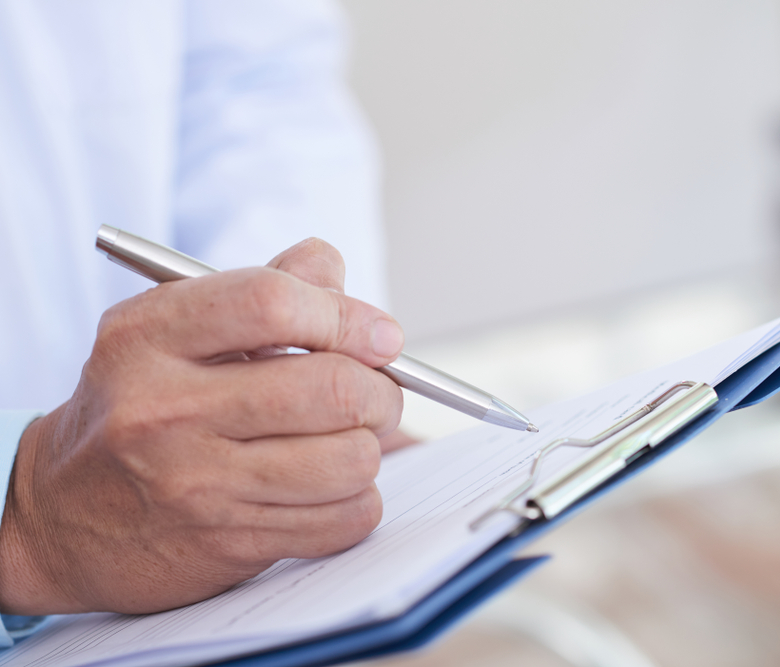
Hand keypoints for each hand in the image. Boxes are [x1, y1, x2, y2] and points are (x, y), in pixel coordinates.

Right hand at [0, 239, 404, 615]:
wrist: (61, 514)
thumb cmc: (135, 407)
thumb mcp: (168, 328)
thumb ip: (256, 288)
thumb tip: (332, 270)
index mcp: (149, 338)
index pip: (272, 303)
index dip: (347, 316)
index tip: (382, 336)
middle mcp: (167, 410)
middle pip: (332, 388)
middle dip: (380, 389)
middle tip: (378, 393)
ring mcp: (197, 484)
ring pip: (351, 459)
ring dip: (369, 448)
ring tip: (345, 441)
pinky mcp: (230, 544)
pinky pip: (346, 520)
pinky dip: (358, 501)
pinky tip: (328, 488)